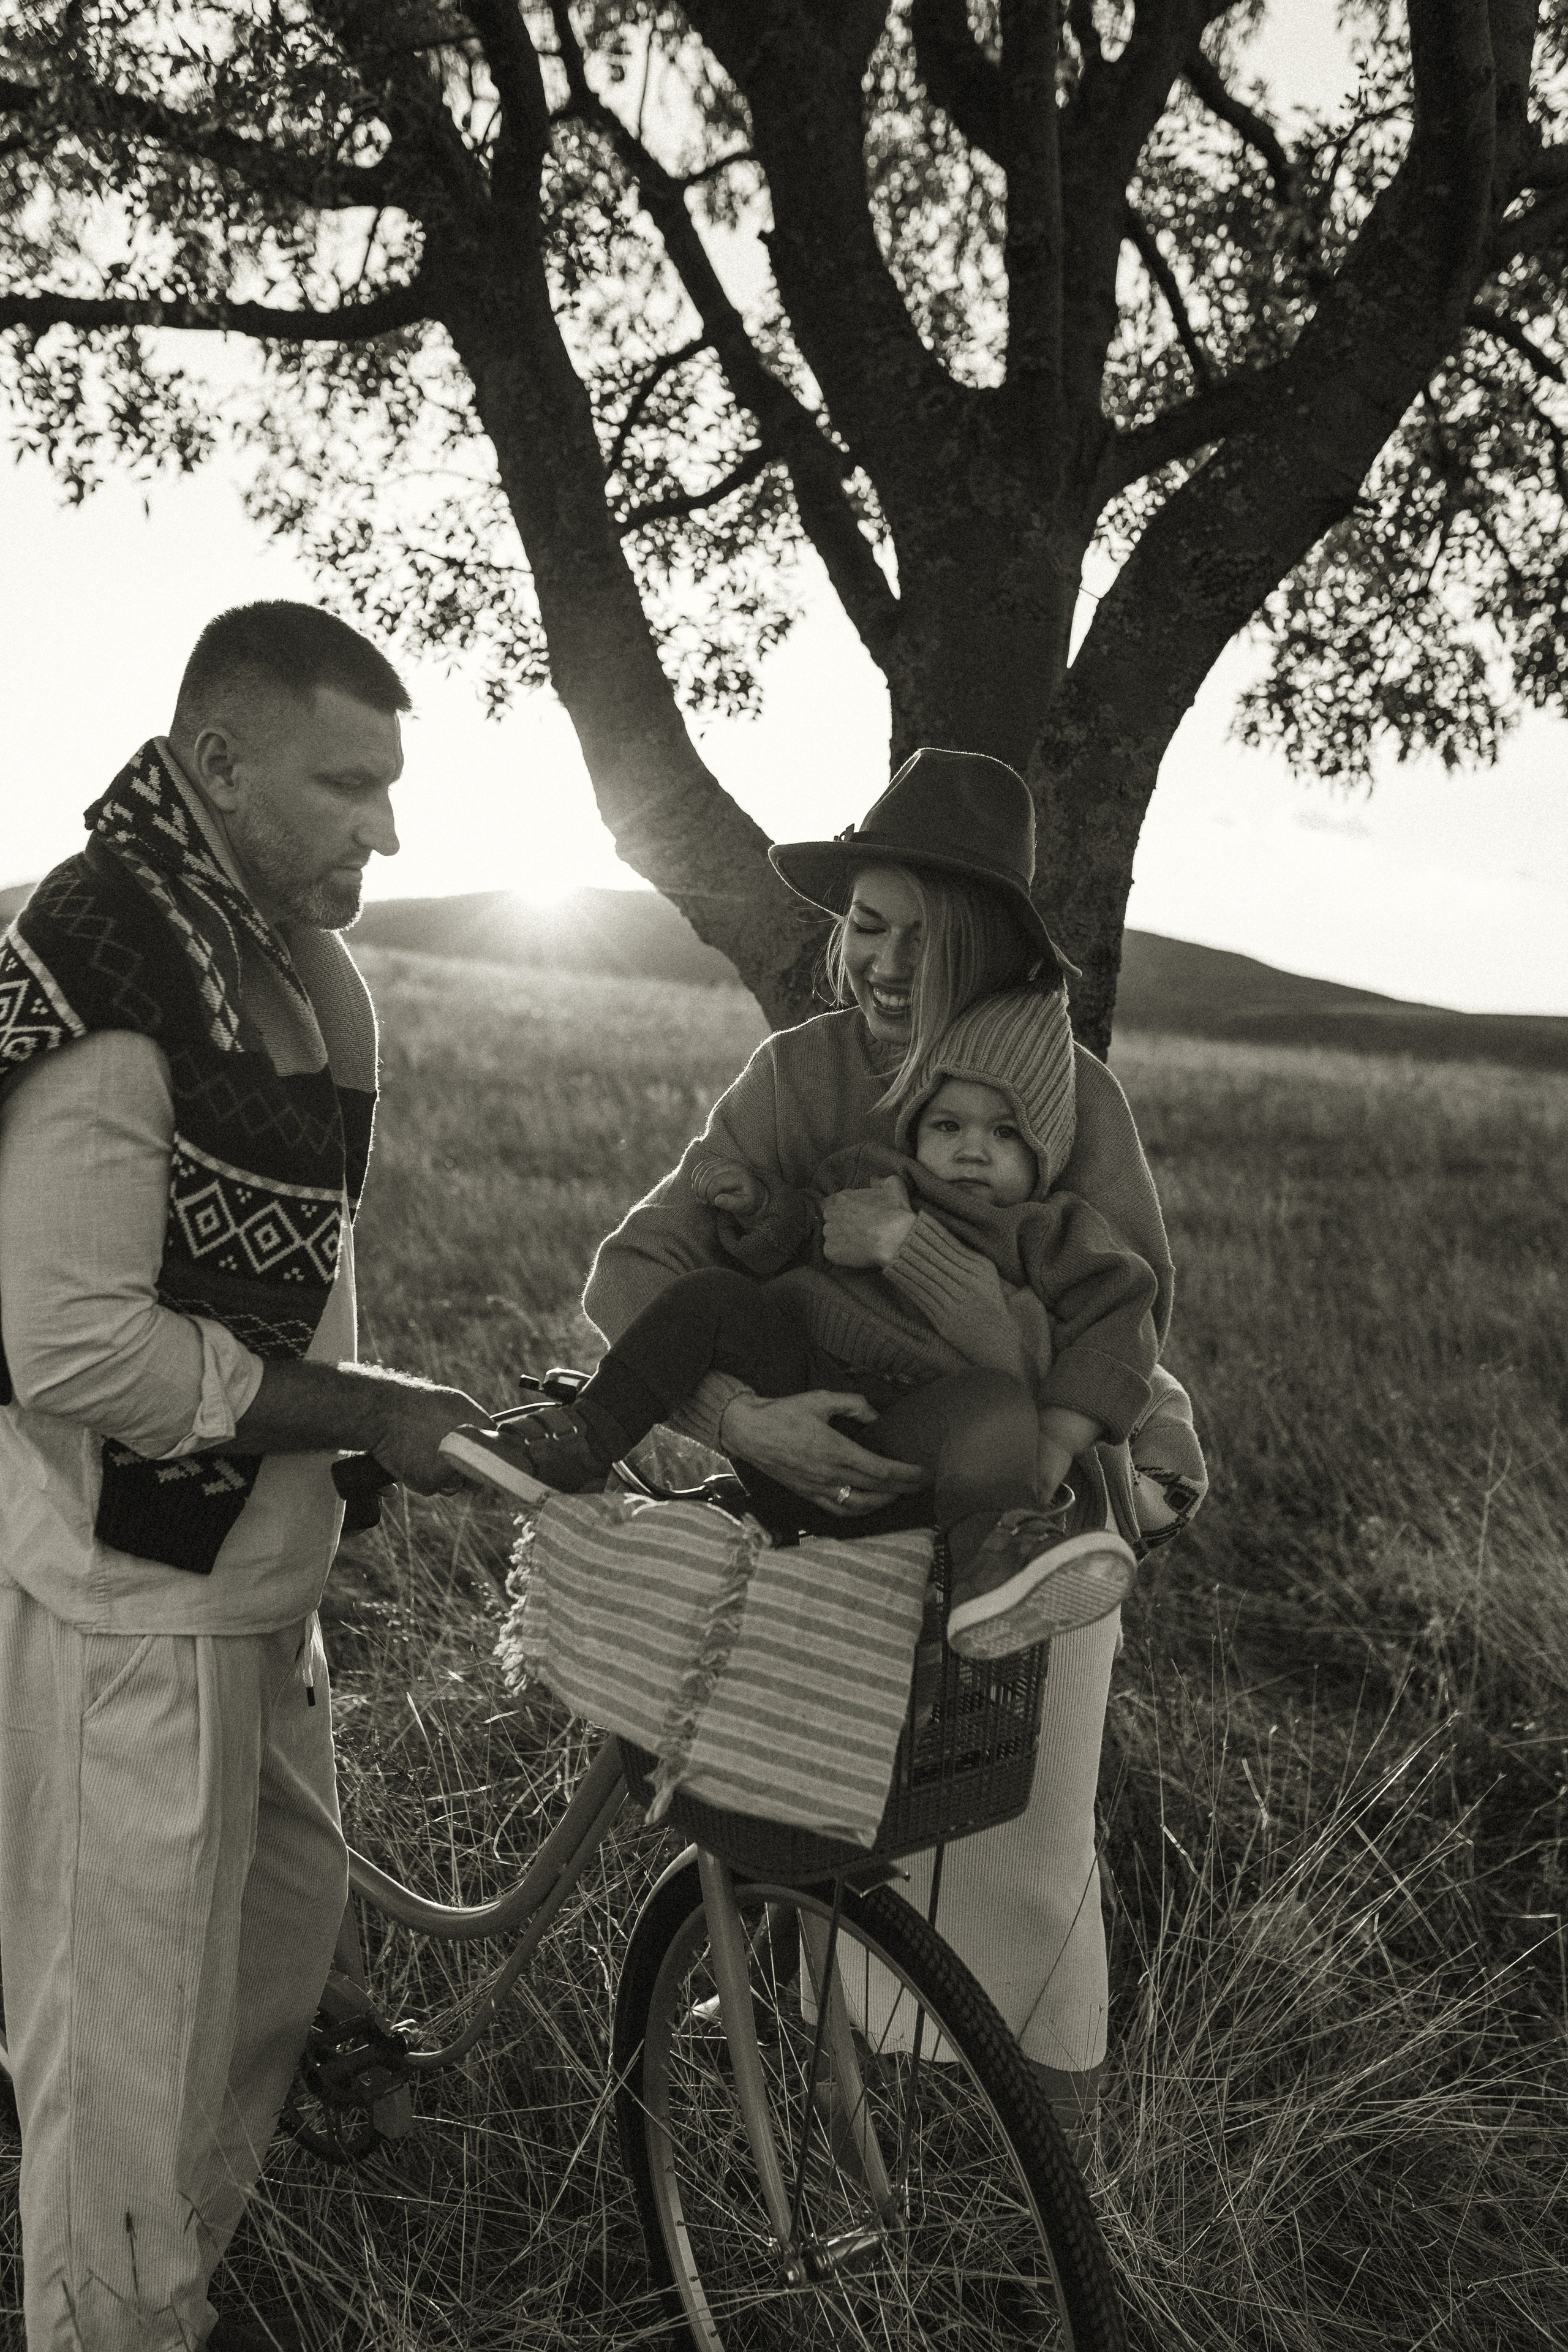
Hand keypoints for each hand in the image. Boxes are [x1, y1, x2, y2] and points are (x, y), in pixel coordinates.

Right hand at [372, 1383, 494, 1493]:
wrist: (385, 1412)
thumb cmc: (419, 1403)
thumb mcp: (457, 1404)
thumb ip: (476, 1425)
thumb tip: (488, 1438)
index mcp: (481, 1432)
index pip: (498, 1456)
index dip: (486, 1458)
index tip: (477, 1457)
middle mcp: (470, 1454)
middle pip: (477, 1475)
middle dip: (466, 1471)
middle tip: (449, 1459)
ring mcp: (450, 1471)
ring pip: (454, 1484)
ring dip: (444, 1477)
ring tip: (426, 1455)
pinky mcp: (430, 1484)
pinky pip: (433, 1487)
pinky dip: (424, 1478)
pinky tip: (414, 1461)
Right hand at [691, 1157, 768, 1219]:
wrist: (752, 1192)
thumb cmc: (748, 1200)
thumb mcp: (744, 1205)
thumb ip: (732, 1204)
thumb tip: (717, 1200)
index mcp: (740, 1175)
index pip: (718, 1182)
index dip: (710, 1194)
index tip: (712, 1204)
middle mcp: (733, 1164)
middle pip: (708, 1173)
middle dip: (701, 1189)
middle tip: (703, 1202)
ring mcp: (725, 1161)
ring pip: (703, 1168)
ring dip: (697, 1184)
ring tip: (700, 1197)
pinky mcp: (718, 1161)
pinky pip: (701, 1166)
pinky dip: (696, 1177)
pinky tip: (698, 1189)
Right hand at [718, 1389, 927, 1516]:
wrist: (748, 1431)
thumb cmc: (783, 1413)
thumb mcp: (820, 1399)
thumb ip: (853, 1404)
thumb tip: (875, 1416)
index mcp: (836, 1450)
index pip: (882, 1470)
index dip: (907, 1474)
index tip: (924, 1473)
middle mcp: (830, 1474)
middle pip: (877, 1489)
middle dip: (904, 1488)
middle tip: (922, 1484)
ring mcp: (818, 1488)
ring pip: (860, 1505)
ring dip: (883, 1502)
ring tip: (898, 1494)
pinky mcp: (807, 1494)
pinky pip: (838, 1510)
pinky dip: (858, 1511)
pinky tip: (866, 1505)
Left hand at [821, 1173, 916, 1268]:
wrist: (896, 1240)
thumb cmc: (895, 1213)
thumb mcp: (894, 1186)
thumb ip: (881, 1181)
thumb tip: (873, 1181)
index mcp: (842, 1197)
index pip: (831, 1202)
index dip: (841, 1209)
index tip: (852, 1215)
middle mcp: (831, 1213)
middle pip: (829, 1219)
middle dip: (840, 1223)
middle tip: (857, 1230)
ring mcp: (829, 1233)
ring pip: (830, 1236)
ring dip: (840, 1239)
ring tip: (858, 1243)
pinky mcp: (831, 1252)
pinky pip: (831, 1252)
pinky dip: (841, 1254)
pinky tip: (856, 1253)